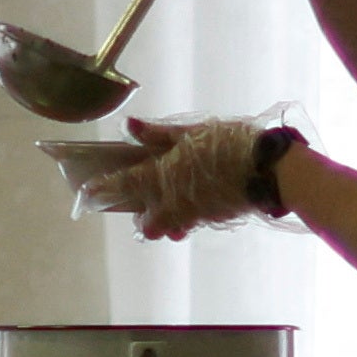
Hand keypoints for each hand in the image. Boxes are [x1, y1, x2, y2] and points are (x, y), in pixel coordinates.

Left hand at [62, 115, 269, 241]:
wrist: (269, 169)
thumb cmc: (228, 143)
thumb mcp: (191, 132)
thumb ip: (157, 134)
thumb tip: (129, 127)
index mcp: (162, 176)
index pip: (123, 185)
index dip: (103, 189)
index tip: (87, 192)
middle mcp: (172, 201)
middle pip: (145, 223)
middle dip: (140, 217)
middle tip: (141, 203)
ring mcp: (193, 214)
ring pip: (168, 228)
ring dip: (163, 221)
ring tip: (169, 206)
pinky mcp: (213, 219)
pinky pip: (191, 223)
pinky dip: (186, 218)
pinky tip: (194, 203)